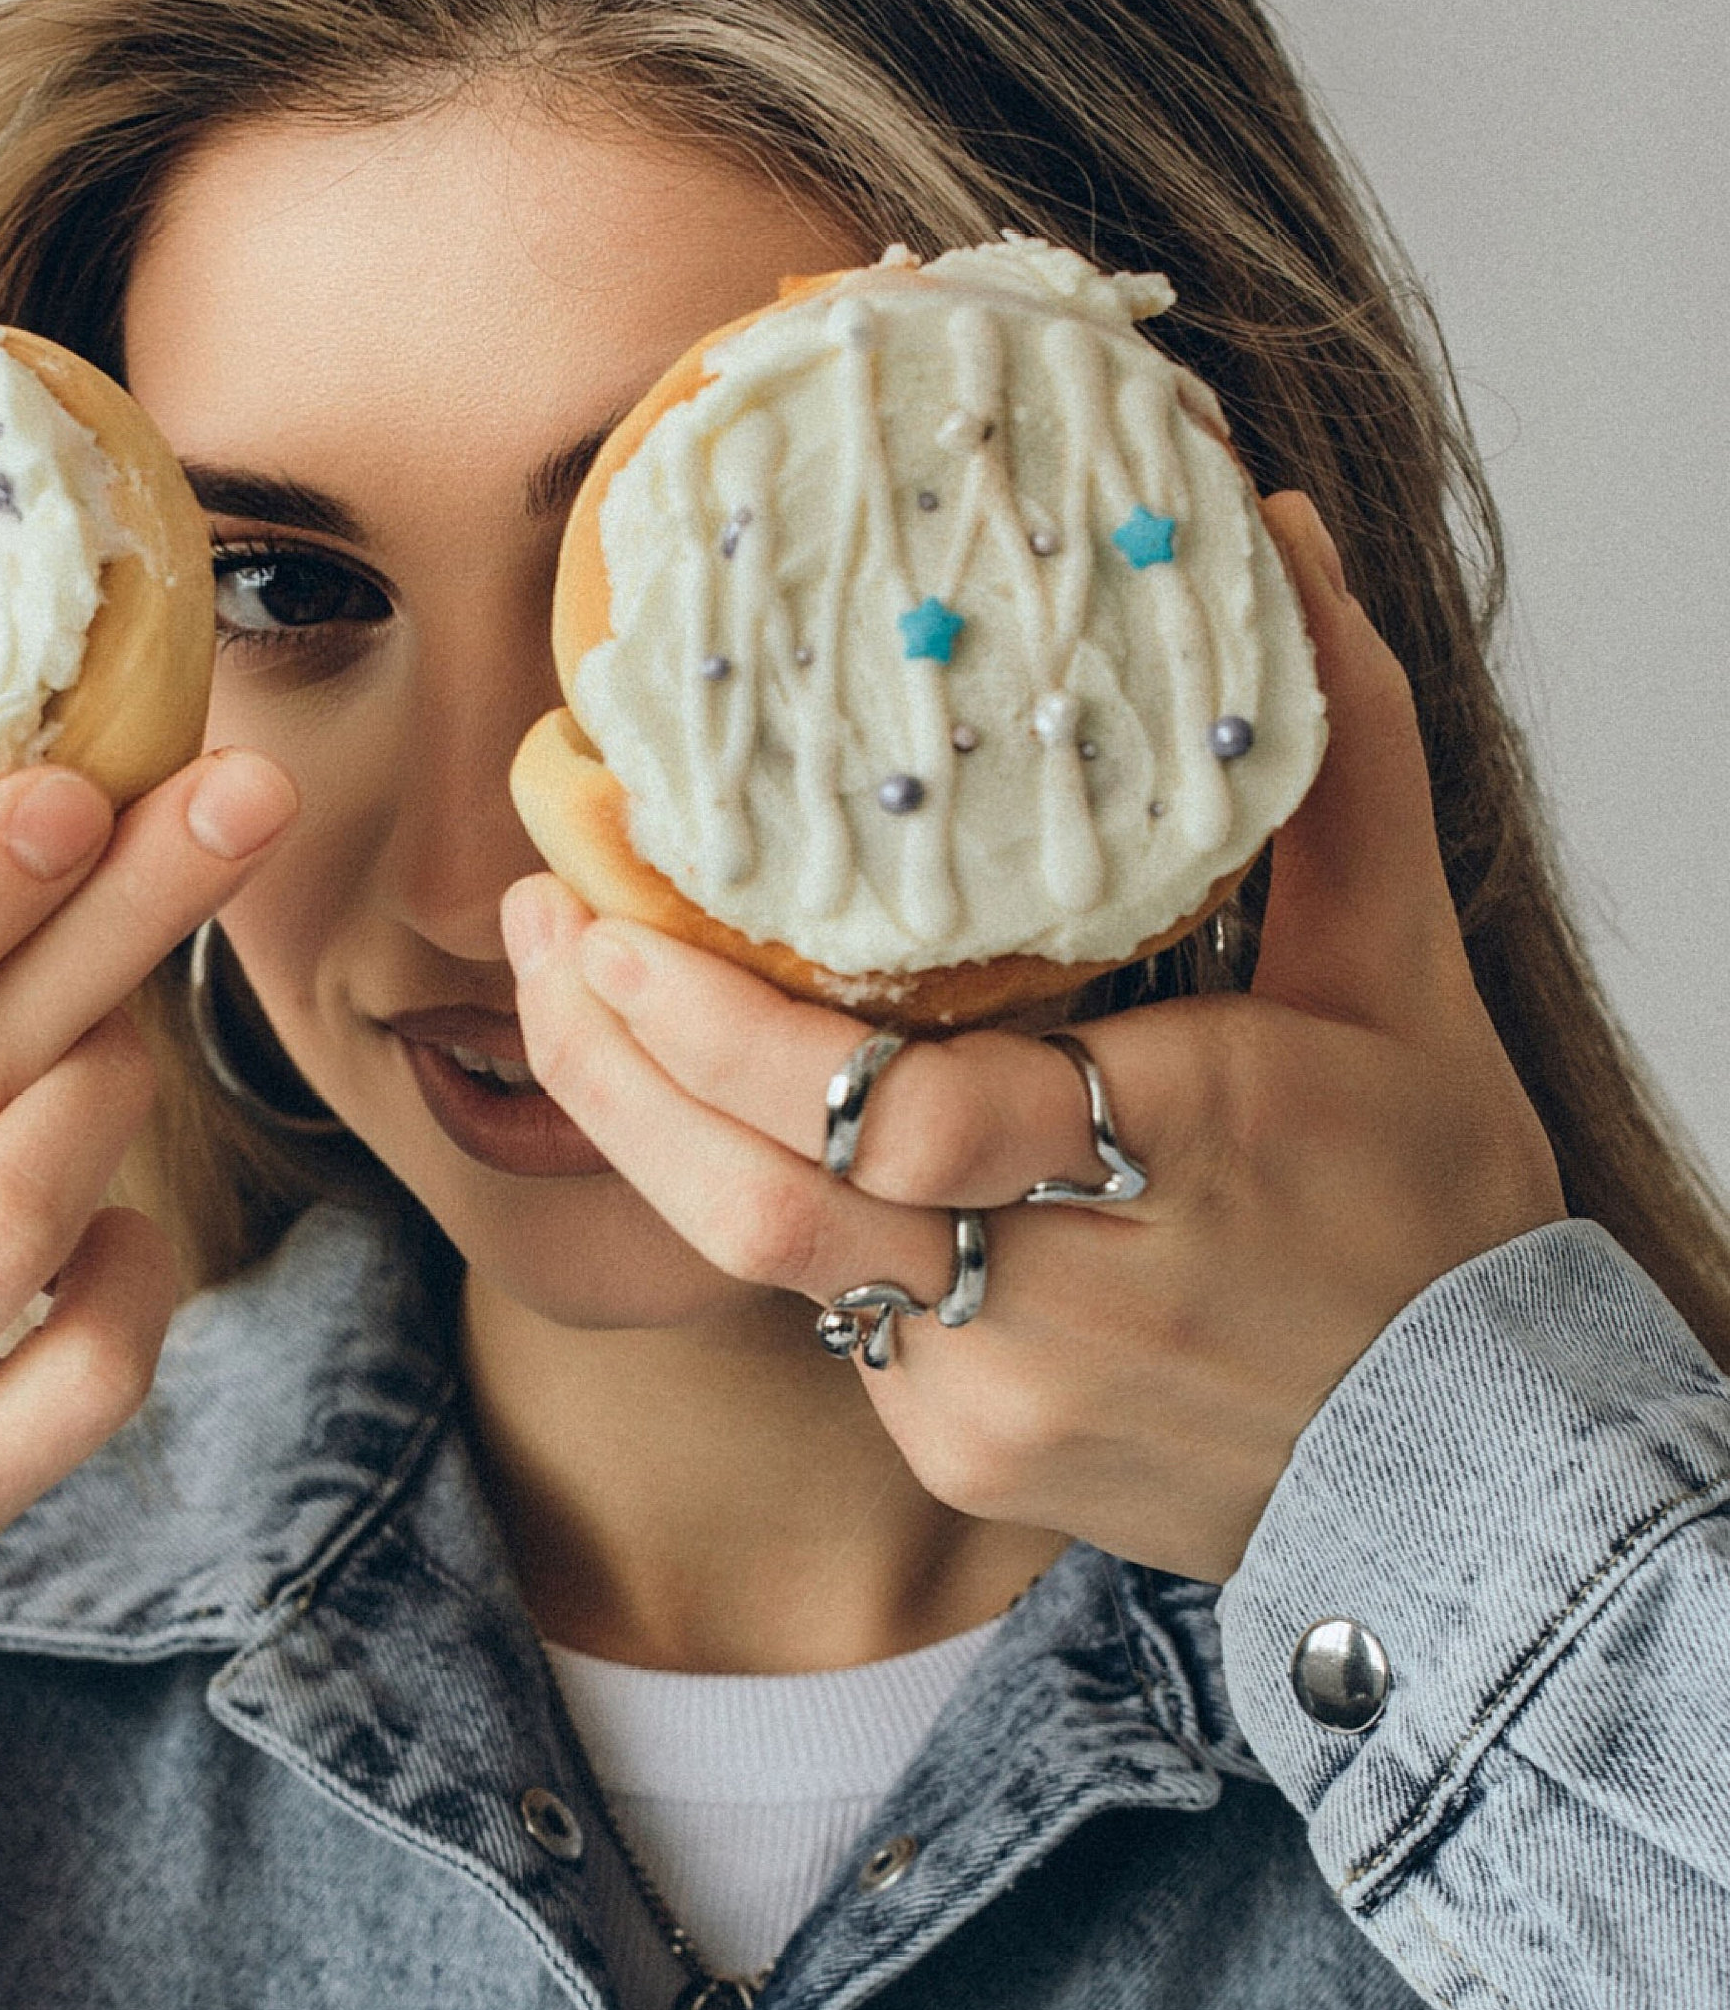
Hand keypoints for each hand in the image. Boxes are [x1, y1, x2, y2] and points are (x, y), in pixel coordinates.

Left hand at [502, 498, 1562, 1582]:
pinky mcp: (963, 1462)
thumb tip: (1276, 535)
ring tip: (567, 993)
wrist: (1476, 1474)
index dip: (723, 1030)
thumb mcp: (1405, 977)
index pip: (900, 1112)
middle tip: (534, 923)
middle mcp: (1064, 1306)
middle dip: (616, 1061)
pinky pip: (828, 1318)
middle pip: (767, 1207)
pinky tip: (714, 1109)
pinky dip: (765, 1203)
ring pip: (766, 1270)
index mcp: (1183, 1158)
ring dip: (643, 1129)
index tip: (611, 913)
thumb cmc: (1438, 1212)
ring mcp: (998, 1407)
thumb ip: (1337, 760)